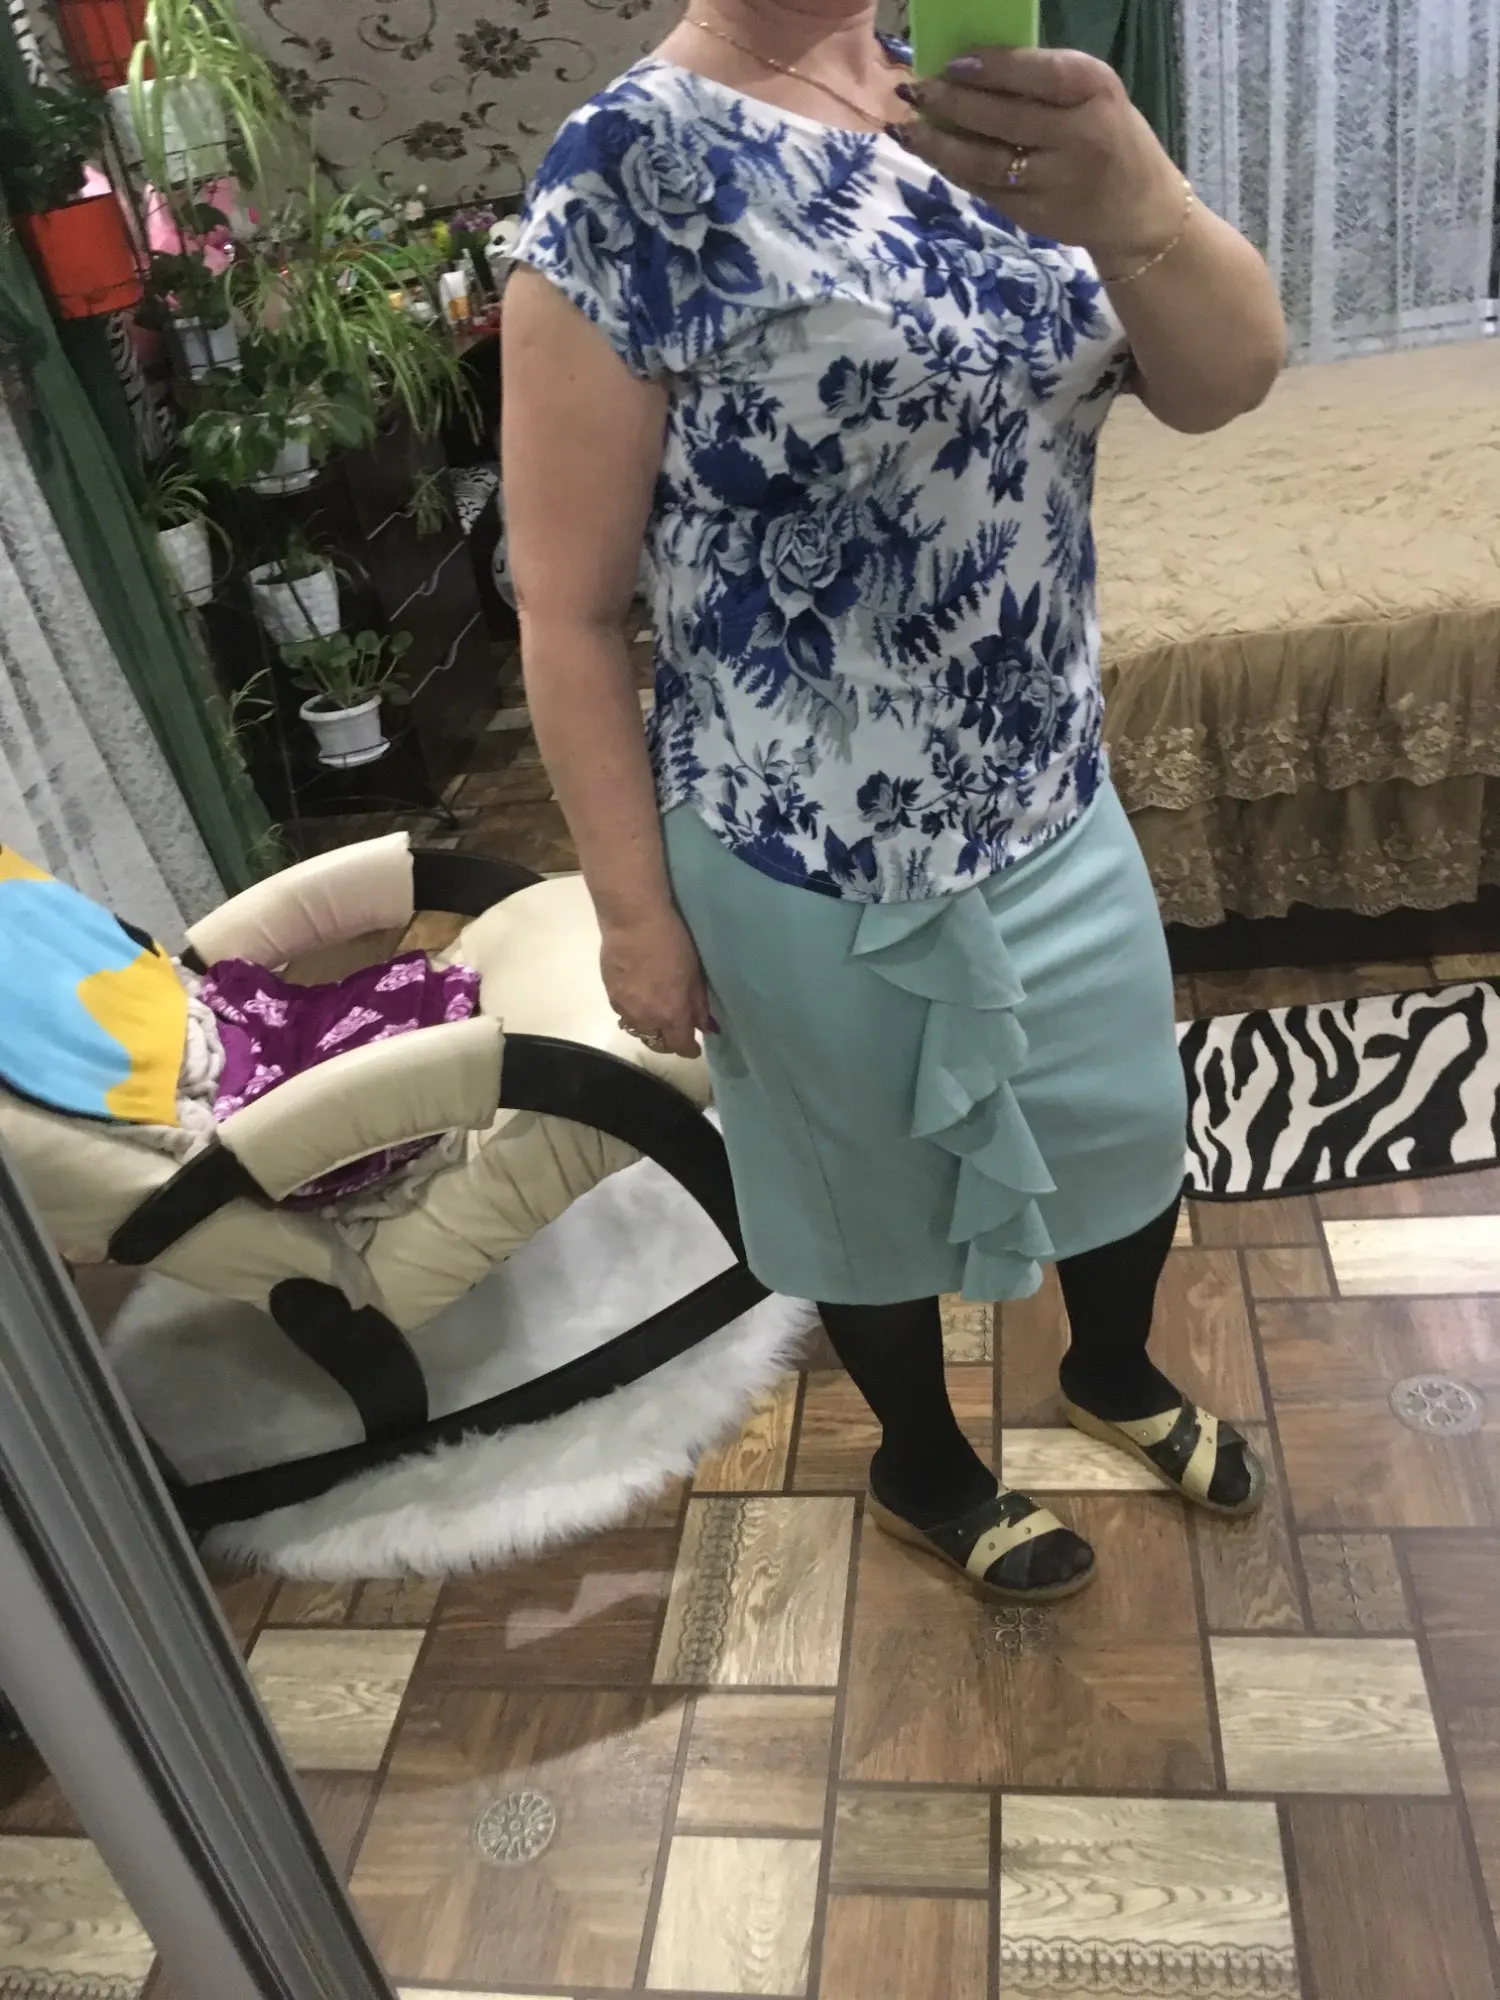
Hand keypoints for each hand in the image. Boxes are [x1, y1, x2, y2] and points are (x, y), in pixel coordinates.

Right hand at [601, 907, 713, 1061]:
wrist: (632, 921)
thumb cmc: (672, 943)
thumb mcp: (694, 974)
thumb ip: (698, 1005)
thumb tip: (705, 1027)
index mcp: (670, 1015)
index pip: (680, 1046)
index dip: (689, 1049)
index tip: (695, 1046)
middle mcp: (645, 1019)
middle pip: (656, 1043)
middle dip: (669, 1041)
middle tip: (677, 1030)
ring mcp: (624, 1008)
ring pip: (638, 1031)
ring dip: (650, 1028)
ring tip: (657, 1014)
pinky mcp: (610, 994)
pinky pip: (624, 1014)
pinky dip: (634, 1013)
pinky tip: (639, 998)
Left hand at [894, 46, 1186, 271]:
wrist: (1138, 210)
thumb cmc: (1108, 135)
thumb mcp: (1093, 94)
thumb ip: (1043, 81)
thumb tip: (971, 68)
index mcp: (1095, 92)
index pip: (1039, 74)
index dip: (992, 69)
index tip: (954, 63)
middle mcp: (1079, 137)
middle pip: (1005, 119)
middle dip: (952, 104)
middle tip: (915, 91)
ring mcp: (1056, 182)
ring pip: (987, 162)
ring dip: (940, 145)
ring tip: (907, 129)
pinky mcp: (1036, 216)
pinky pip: (986, 190)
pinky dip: (955, 171)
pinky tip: (933, 156)